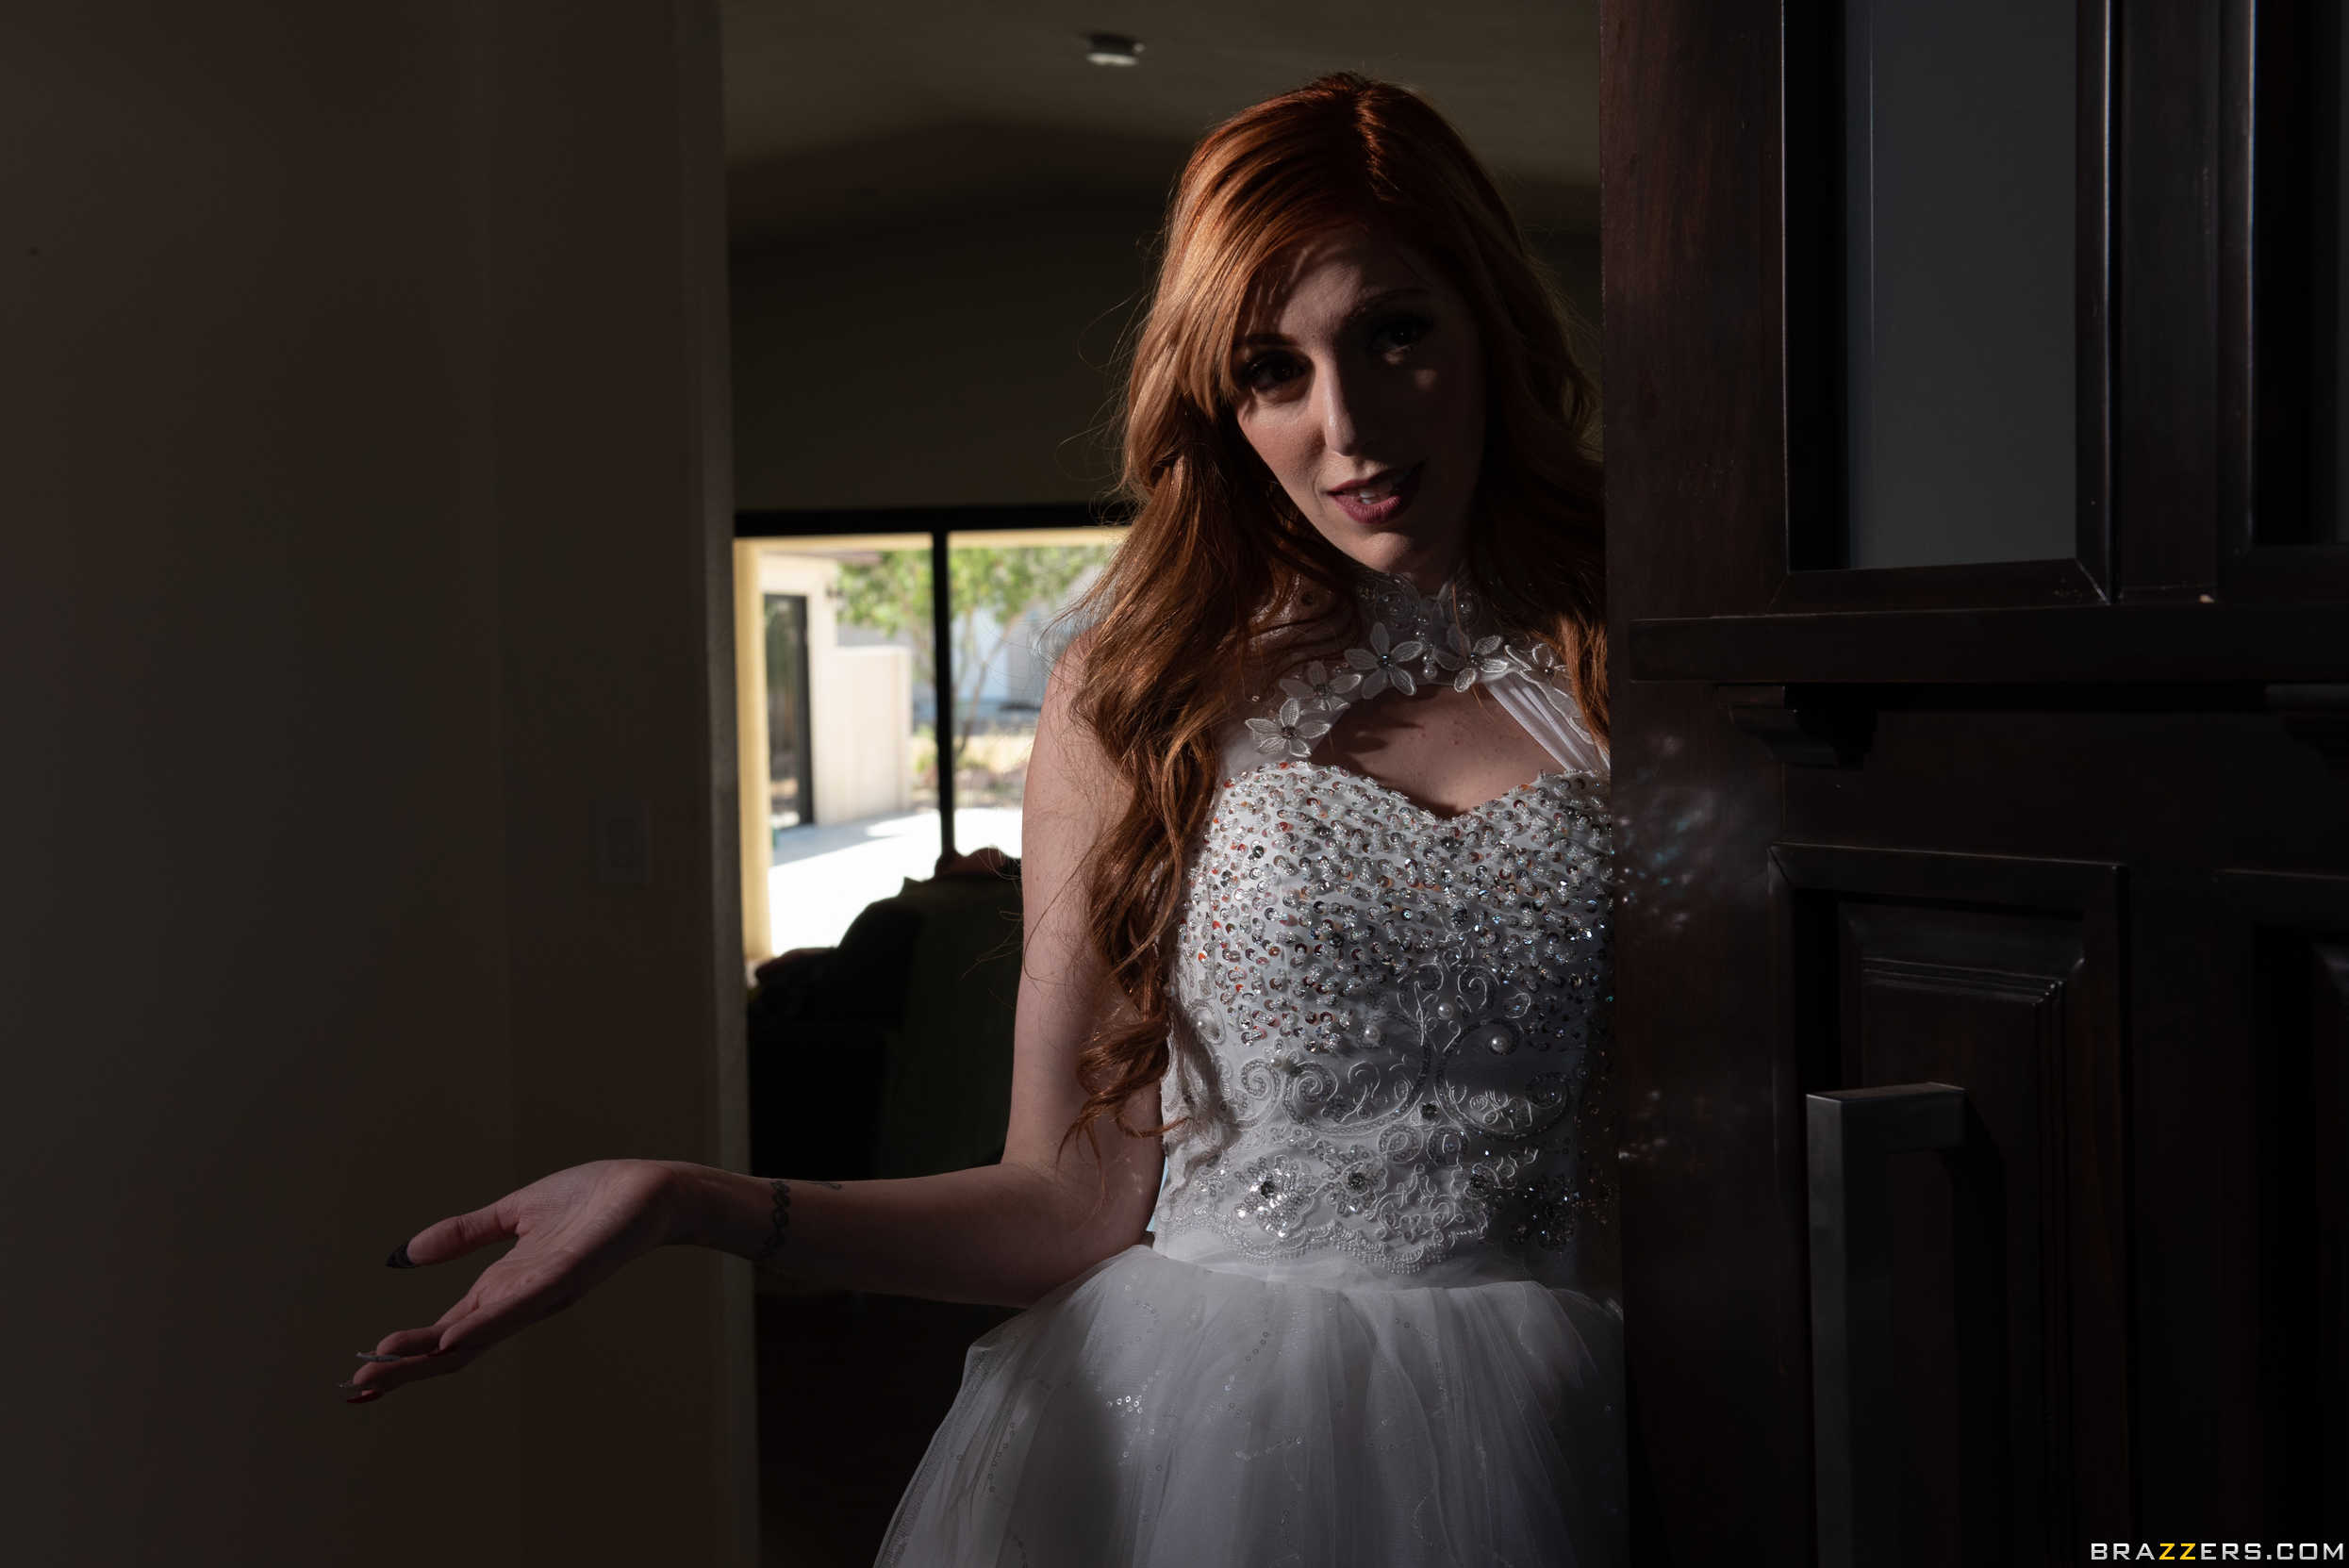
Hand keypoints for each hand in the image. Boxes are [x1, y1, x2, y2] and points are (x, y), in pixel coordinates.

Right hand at [343, 1158, 682, 1402]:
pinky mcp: (570, 1276)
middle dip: (403, 1370)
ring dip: (428, 1357)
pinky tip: (451, 1337)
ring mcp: (543, 1295)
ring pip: (478, 1338)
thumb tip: (405, 1255)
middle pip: (452, 1350)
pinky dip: (484, 1324)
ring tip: (382, 1371)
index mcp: (502, 1290)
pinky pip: (522, 1307)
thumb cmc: (590, 1202)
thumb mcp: (513, 1214)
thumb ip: (464, 1235)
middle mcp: (519, 1302)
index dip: (401, 1356)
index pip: (443, 1336)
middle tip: (354, 1389)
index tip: (357, 1377)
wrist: (649, 1189)